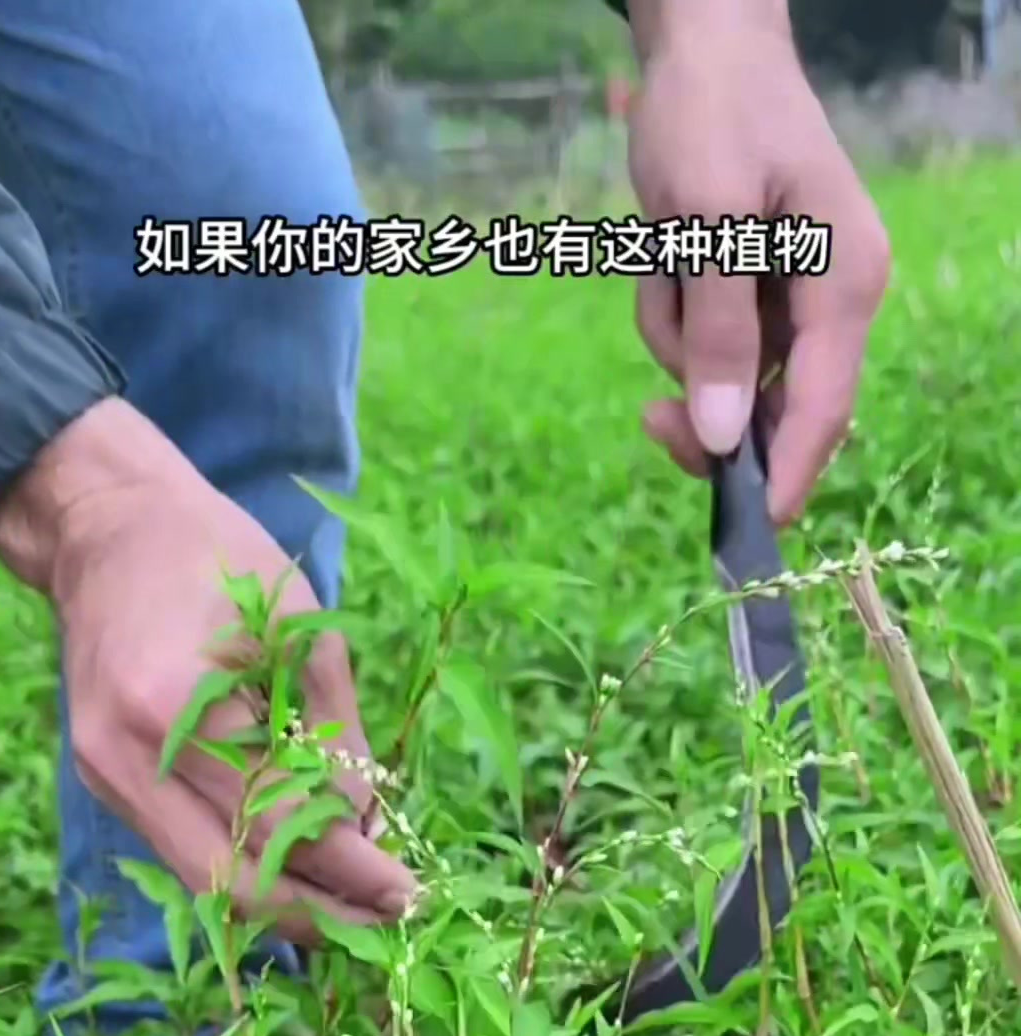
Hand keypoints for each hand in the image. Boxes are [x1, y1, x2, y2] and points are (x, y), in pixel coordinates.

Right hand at [0, 398, 415, 943]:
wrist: (108, 527)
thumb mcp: (303, 632)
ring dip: (284, 906)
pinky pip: (186, 852)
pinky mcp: (105, 782)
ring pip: (205, 883)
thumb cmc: (218, 559)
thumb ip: (336, 739)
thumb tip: (367, 835)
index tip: (408, 895)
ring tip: (354, 911)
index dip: (350, 872)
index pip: (280, 824)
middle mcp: (130, 757)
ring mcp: (107, 776)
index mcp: (178, 704)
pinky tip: (304, 874)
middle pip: (231, 883)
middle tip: (386, 922)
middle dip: (317, 915)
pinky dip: (250, 870)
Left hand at [626, 0, 890, 522]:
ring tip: (665, 260)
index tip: (746, 529)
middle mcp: (830, 302)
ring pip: (727, 380)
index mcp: (845, 286)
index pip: (825, 411)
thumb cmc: (713, 114)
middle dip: (707, 408)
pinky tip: (665, 254)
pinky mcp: (750, 291)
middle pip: (776, 413)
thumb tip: (725, 440)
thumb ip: (718, 333)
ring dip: (677, 341)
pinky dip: (672, 315)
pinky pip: (704, 343)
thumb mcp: (707, 221)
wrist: (699, 45)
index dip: (787, 476)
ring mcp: (791, 299)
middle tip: (647, 418)